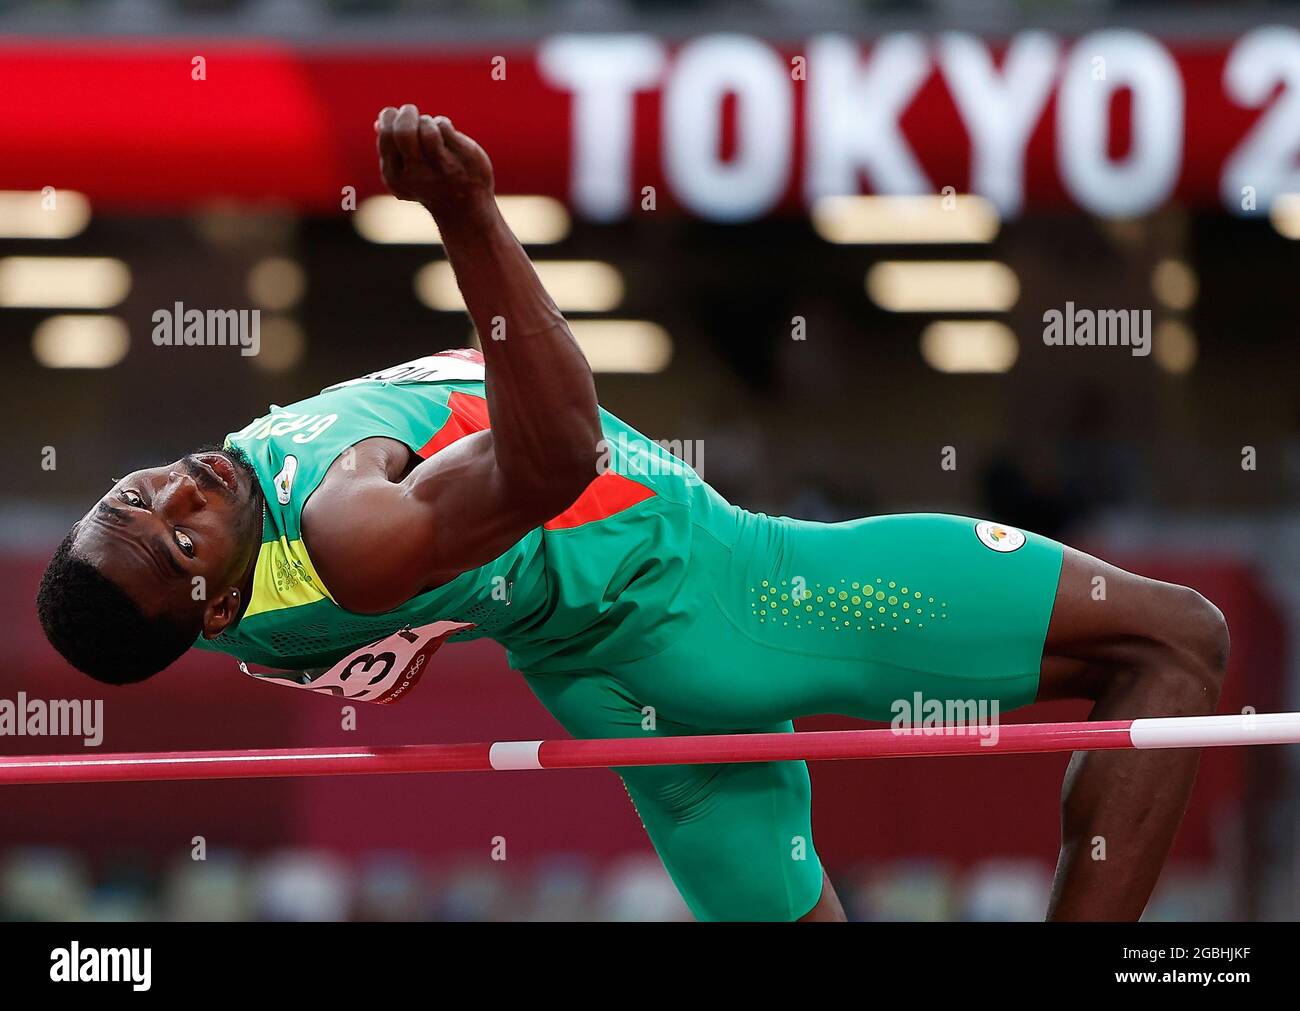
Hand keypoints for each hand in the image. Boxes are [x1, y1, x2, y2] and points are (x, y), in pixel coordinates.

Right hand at [375, 104, 493, 217]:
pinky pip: (444, 128)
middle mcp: (417, 175)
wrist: (465, 210)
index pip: (386, 136)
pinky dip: (442, 124)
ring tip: (431, 127)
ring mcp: (441, 168)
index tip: (397, 116)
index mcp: (395, 177)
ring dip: (427, 121)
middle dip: (407, 114)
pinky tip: (446, 136)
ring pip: (427, 129)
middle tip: (411, 111)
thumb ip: (391, 150)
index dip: (389, 118)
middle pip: (404, 132)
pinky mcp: (461, 159)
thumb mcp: (405, 171)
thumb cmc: (430, 185)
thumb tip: (377, 123)